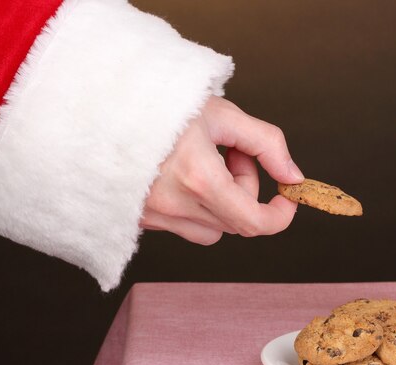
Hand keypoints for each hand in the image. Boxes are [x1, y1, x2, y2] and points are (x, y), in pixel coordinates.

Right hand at [140, 96, 304, 244]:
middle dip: (245, 189)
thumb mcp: (222, 114)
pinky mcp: (142, 219)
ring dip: (221, 202)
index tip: (286, 197)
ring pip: (211, 228)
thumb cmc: (161, 105)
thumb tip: (293, 176)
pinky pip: (184, 226)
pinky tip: (182, 175)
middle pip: (236, 221)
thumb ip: (267, 144)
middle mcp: (175, 205)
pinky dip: (195, 206)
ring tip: (203, 162)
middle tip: (231, 151)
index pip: (254, 223)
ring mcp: (155, 216)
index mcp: (199, 179)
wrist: (102, 107)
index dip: (280, 215)